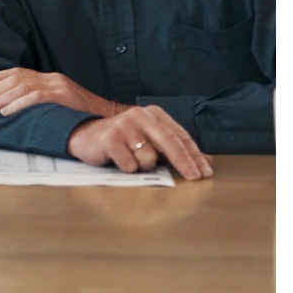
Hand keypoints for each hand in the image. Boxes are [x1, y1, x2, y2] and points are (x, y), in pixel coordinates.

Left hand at [0, 68, 123, 118]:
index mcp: (51, 78)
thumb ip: (43, 100)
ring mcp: (58, 86)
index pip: (18, 72)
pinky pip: (34, 98)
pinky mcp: (63, 97)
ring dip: (0, 99)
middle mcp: (52, 79)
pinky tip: (5, 112)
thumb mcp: (61, 103)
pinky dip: (17, 104)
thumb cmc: (85, 115)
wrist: (112, 118)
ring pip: (21, 87)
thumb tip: (17, 106)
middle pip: (15, 79)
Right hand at [67, 106, 213, 181]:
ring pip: (149, 158)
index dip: (194, 155)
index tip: (205, 172)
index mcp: (154, 114)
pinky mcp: (110, 138)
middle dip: (185, 162)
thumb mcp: (150, 140)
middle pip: (170, 142)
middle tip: (195, 178)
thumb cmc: (123, 141)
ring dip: (144, 166)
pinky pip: (130, 164)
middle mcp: (140, 116)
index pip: (180, 136)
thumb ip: (175, 148)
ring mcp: (124, 126)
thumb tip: (206, 161)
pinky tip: (118, 160)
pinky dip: (128, 168)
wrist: (86, 136)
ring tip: (131, 160)